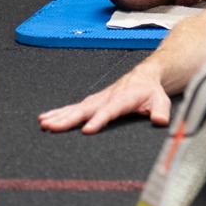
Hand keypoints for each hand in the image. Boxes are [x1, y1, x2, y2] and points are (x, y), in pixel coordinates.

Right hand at [37, 71, 172, 132]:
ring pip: (75, 108)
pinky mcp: (92, 102)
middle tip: (52, 127)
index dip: (98, 120)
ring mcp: (97, 100)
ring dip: (59, 115)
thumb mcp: (161, 100)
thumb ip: (161, 111)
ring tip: (44, 123)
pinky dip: (58, 112)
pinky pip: (73, 108)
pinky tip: (45, 119)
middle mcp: (106, 98)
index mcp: (123, 99)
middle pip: (85, 110)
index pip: (109, 111)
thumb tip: (161, 120)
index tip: (86, 129)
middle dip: (68, 119)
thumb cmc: (151, 91)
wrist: (144, 76)